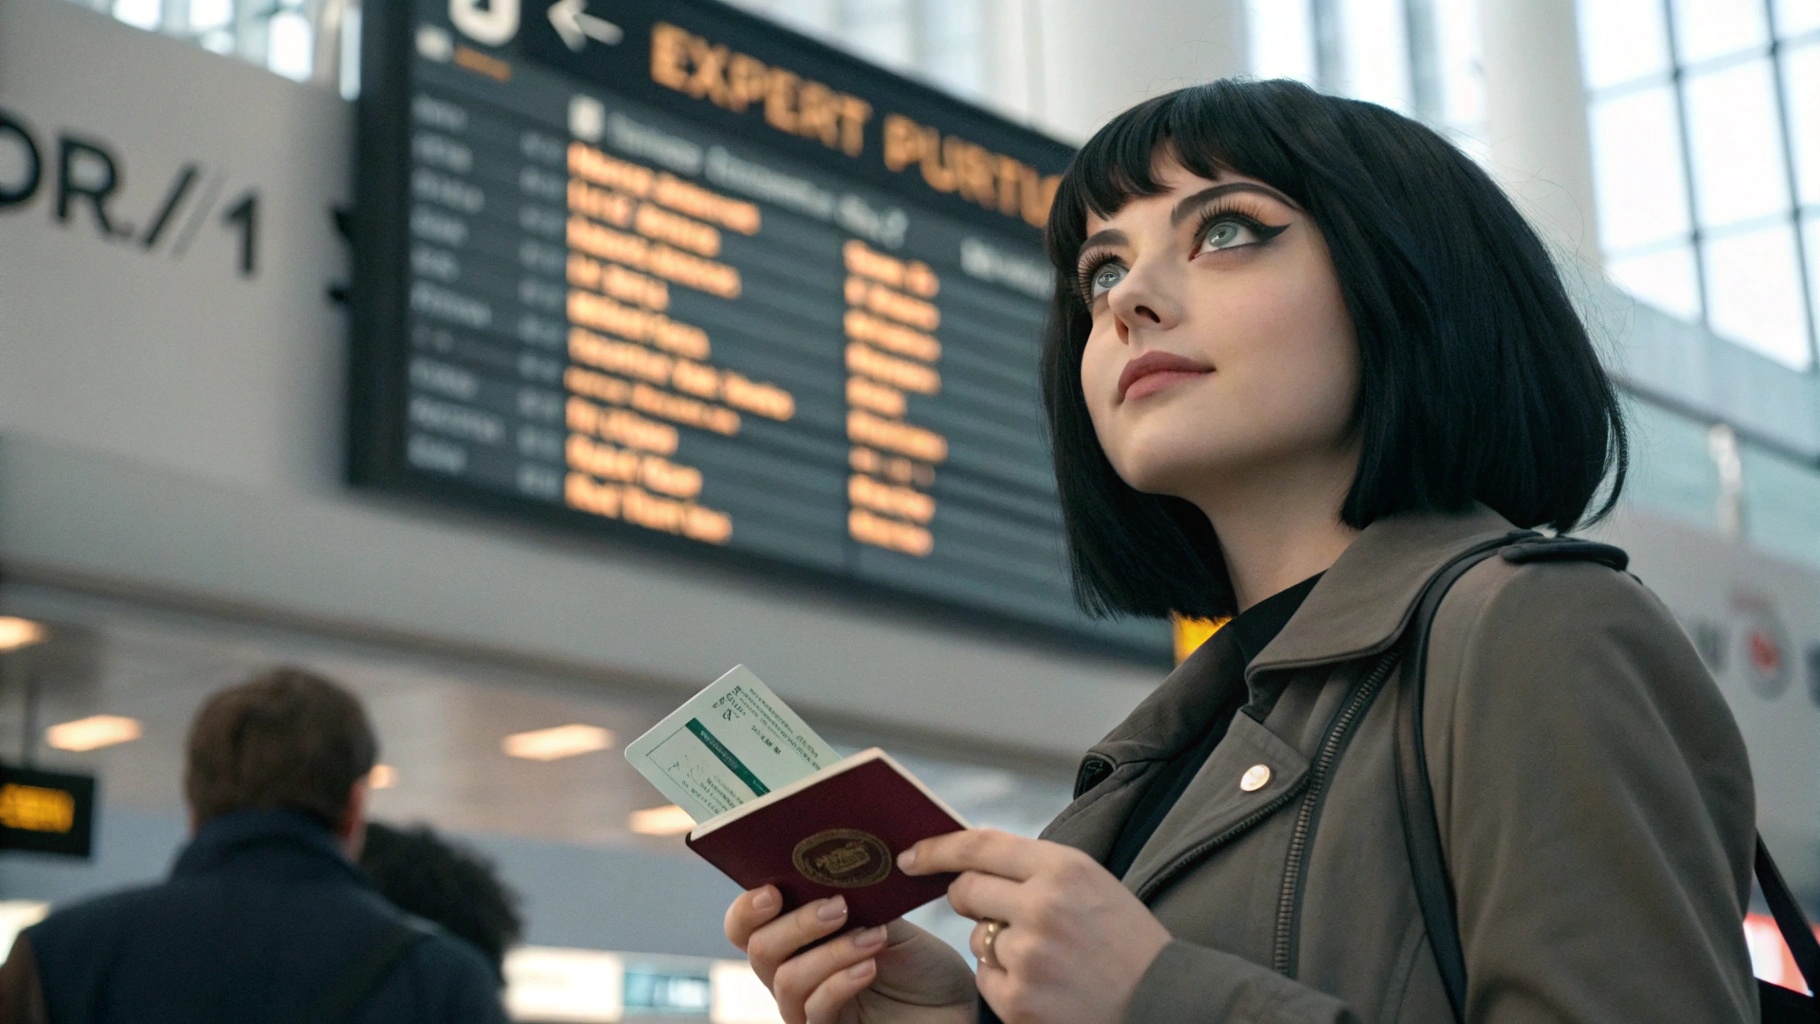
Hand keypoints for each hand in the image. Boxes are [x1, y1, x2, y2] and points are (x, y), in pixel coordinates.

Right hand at [725, 886, 976, 1023]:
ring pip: (787, 980)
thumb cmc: (918, 964)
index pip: (746, 925)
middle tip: (839, 907)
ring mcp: (807, 1008)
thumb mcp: (887, 919)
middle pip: (759, 950)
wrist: (953, 1006)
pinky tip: (870, 967)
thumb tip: (831, 859)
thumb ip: (854, 897)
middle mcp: (791, 974)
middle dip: (796, 924)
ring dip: (831, 952)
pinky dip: (840, 983)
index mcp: (796, 939)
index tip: (774, 890)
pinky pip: (816, 1011)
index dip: (748, 908)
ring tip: (874, 937)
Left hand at [898, 829, 1171, 1023]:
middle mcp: (1042, 907)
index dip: (937, 848)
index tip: (911, 855)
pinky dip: (1006, 981)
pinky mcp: (1019, 1000)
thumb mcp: (1092, 883)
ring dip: (998, 944)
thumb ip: (1036, 868)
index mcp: (1064, 868)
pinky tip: (1045, 984)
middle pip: (965, 889)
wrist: (1164, 1002)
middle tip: (989, 908)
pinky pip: (986, 977)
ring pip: (977, 938)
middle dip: (967, 898)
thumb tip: (971, 860)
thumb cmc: (1126, 940)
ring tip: (1047, 957)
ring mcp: (1029, 956)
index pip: (980, 845)